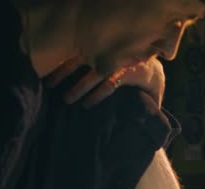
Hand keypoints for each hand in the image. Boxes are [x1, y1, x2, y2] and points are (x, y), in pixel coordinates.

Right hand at [43, 55, 165, 107]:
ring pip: (84, 58)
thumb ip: (150, 109)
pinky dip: (65, 60)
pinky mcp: (99, 47)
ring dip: (65, 70)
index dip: (100, 92)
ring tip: (49, 84)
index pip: (115, 80)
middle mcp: (121, 58)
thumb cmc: (151, 82)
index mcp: (136, 70)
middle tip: (66, 100)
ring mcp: (108, 50)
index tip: (86, 106)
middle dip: (81, 85)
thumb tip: (147, 125)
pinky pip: (79, 52)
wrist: (153, 55)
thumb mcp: (155, 95)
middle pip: (98, 70)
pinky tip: (49, 69)